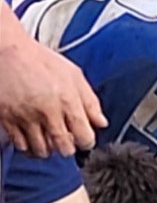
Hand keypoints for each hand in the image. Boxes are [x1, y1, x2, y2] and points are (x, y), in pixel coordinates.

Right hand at [0, 36, 105, 155]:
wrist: (8, 52)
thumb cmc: (41, 61)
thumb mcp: (74, 75)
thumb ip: (90, 101)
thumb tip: (101, 122)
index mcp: (67, 101)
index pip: (84, 137)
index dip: (87, 142)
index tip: (84, 140)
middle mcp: (47, 112)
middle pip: (63, 148)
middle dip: (68, 149)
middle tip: (67, 141)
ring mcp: (25, 117)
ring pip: (41, 150)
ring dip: (48, 149)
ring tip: (49, 140)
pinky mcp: (7, 120)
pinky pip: (20, 145)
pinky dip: (28, 146)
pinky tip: (32, 137)